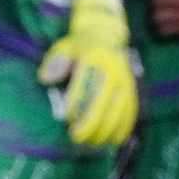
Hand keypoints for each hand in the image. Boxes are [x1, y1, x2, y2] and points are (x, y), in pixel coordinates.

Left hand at [38, 0, 138, 146]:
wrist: (105, 35)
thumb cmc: (78, 46)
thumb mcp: (63, 47)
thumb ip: (55, 62)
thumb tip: (46, 78)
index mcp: (94, 57)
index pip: (86, 85)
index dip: (76, 103)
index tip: (66, 116)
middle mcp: (113, 69)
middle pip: (103, 102)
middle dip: (90, 123)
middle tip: (76, 136)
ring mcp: (126, 81)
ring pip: (119, 110)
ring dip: (105, 130)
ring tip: (90, 142)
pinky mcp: (132, 90)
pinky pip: (131, 112)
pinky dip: (123, 128)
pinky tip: (113, 141)